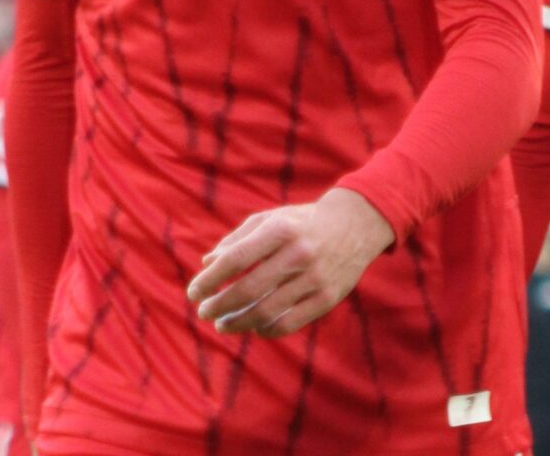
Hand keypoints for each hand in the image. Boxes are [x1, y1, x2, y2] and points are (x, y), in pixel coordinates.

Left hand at [185, 188, 395, 336]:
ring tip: (222, 324)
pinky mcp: (327, 299)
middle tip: (204, 312)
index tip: (193, 292)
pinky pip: (289, 324)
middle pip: (248, 289)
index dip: (210, 279)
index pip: (236, 259)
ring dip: (238, 322)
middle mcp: (299, 253)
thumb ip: (237, 240)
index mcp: (281, 229)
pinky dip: (265, 330)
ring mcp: (315, 278)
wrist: (356, 225)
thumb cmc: (302, 222)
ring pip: (267, 311)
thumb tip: (206, 264)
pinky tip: (253, 327)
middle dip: (220, 305)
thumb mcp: (270, 219)